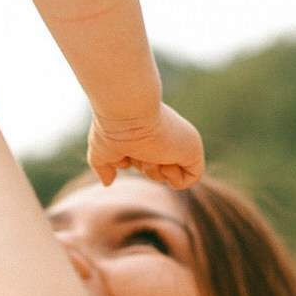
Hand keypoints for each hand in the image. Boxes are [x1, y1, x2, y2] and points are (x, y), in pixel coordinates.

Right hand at [87, 104, 204, 189]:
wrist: (127, 112)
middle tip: (138, 150)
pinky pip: (192, 178)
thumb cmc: (112, 128)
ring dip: (155, 171)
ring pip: (170, 175)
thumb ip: (104, 166)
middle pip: (156, 170)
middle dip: (143, 167)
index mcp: (149, 134)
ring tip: (150, 152)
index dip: (133, 162)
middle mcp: (166, 137)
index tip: (127, 151)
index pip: (144, 159)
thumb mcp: (101, 151)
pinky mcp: (193, 149)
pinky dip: (175, 178)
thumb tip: (107, 182)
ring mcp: (180, 143)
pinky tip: (165, 159)